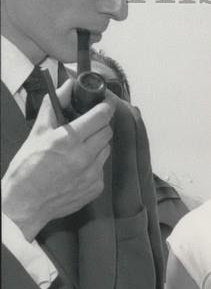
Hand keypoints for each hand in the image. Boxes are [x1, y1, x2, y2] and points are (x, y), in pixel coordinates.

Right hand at [2, 80, 114, 240]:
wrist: (26, 203)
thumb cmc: (27, 167)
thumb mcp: (37, 132)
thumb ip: (54, 105)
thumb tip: (68, 85)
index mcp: (68, 140)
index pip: (100, 117)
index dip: (106, 107)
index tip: (106, 104)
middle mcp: (84, 157)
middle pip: (107, 132)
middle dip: (100, 125)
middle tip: (89, 126)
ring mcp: (92, 174)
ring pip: (107, 150)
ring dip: (98, 144)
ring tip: (81, 147)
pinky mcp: (96, 187)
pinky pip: (102, 168)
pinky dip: (94, 164)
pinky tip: (78, 166)